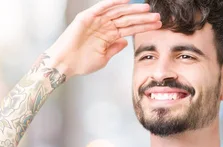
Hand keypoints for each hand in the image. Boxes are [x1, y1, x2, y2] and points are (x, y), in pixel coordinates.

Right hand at [44, 0, 160, 77]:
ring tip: (147, 9)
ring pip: (118, 12)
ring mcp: (96, 21)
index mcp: (109, 36)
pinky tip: (126, 0)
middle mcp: (104, 26)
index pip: (130, 29)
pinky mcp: (86, 17)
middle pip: (127, 20)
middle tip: (158, 17)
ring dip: (132, 10)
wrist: (64, 64)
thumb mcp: (103, 58)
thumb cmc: (81, 63)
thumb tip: (125, 41)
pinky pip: (102, 7)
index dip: (144, 26)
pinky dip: (113, 2)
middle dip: (143, 18)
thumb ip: (114, 48)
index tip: (158, 25)